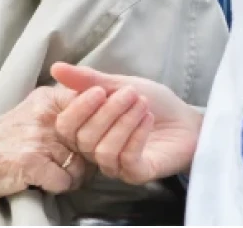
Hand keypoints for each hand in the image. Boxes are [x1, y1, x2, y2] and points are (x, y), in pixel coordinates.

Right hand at [0, 86, 88, 223]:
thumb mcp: (23, 122)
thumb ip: (55, 120)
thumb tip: (96, 130)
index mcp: (42, 100)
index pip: (92, 104)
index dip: (99, 125)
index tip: (93, 140)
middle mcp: (41, 113)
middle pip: (91, 138)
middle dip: (86, 157)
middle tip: (69, 165)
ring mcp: (35, 136)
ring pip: (80, 163)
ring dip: (70, 176)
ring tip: (46, 176)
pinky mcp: (29, 160)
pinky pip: (64, 180)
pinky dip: (55, 188)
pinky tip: (37, 184)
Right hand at [50, 62, 201, 184]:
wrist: (187, 119)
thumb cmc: (152, 102)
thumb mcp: (119, 84)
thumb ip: (89, 80)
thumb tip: (56, 67)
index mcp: (87, 128)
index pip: (65, 126)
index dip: (79, 108)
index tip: (100, 89)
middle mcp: (96, 150)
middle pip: (84, 139)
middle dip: (108, 111)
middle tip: (131, 93)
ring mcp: (116, 165)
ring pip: (103, 150)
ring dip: (124, 122)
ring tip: (142, 105)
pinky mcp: (137, 174)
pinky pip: (126, 160)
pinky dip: (136, 135)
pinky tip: (147, 119)